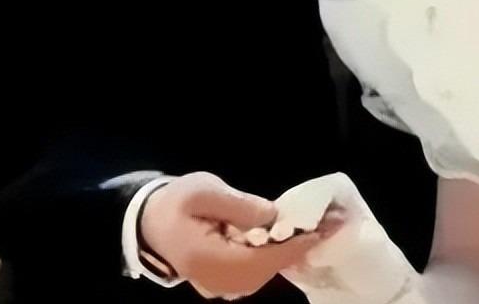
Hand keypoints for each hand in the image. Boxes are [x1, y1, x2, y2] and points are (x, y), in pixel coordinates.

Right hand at [139, 172, 331, 298]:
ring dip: (288, 254)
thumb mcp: (204, 191)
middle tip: (328, 225)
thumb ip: (238, 205)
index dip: (291, 247)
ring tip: (314, 229)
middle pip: (263, 272)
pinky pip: (253, 275)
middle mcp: (214, 281)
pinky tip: (290, 239)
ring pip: (260, 276)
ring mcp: (217, 286)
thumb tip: (273, 216)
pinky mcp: (221, 282)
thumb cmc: (176, 202)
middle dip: (297, 250)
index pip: (258, 260)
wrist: (150, 221)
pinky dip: (274, 259)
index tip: (320, 231)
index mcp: (207, 259)